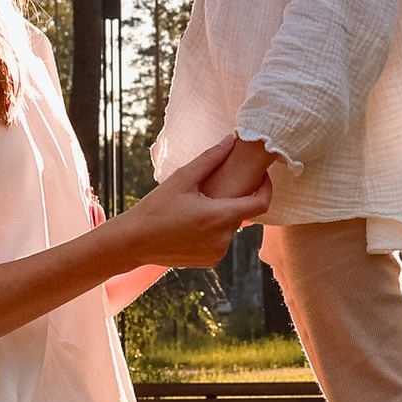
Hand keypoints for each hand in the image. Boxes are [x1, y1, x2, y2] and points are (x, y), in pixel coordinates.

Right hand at [129, 138, 271, 271]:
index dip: (266, 187)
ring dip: (222, 216)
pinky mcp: (210, 261)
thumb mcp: (182, 178)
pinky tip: (194, 224)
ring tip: (200, 206)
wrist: (134, 242)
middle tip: (214, 188)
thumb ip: (210, 158)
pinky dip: (214, 231)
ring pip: (231, 228)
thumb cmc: (156, 208)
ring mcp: (217, 253)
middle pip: (242, 214)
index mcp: (219, 217)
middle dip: (234, 199)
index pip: (260, 204)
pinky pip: (221, 241)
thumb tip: (230, 140)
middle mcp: (223, 238)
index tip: (261, 176)